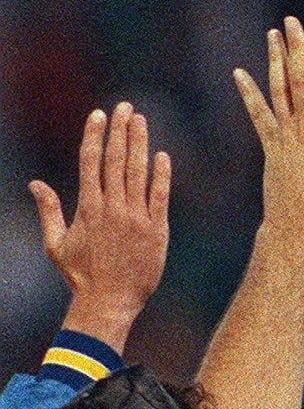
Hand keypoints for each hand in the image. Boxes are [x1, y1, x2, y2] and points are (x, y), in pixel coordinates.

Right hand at [29, 104, 171, 353]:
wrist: (109, 302)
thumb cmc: (80, 276)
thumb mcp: (55, 244)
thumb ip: (48, 210)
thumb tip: (35, 183)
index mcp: (87, 208)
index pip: (90, 162)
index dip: (94, 135)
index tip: (99, 114)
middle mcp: (112, 208)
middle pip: (115, 160)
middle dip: (119, 130)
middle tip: (124, 106)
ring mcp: (136, 217)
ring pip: (138, 172)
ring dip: (139, 143)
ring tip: (140, 120)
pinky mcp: (157, 229)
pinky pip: (160, 195)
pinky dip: (161, 174)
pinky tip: (162, 155)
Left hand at [233, 18, 303, 248]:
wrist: (297, 226)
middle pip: (301, 80)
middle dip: (297, 48)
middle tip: (292, 21)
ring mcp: (286, 135)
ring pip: (279, 90)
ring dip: (275, 60)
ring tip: (273, 34)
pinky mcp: (271, 145)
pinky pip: (258, 114)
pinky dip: (249, 93)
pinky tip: (239, 73)